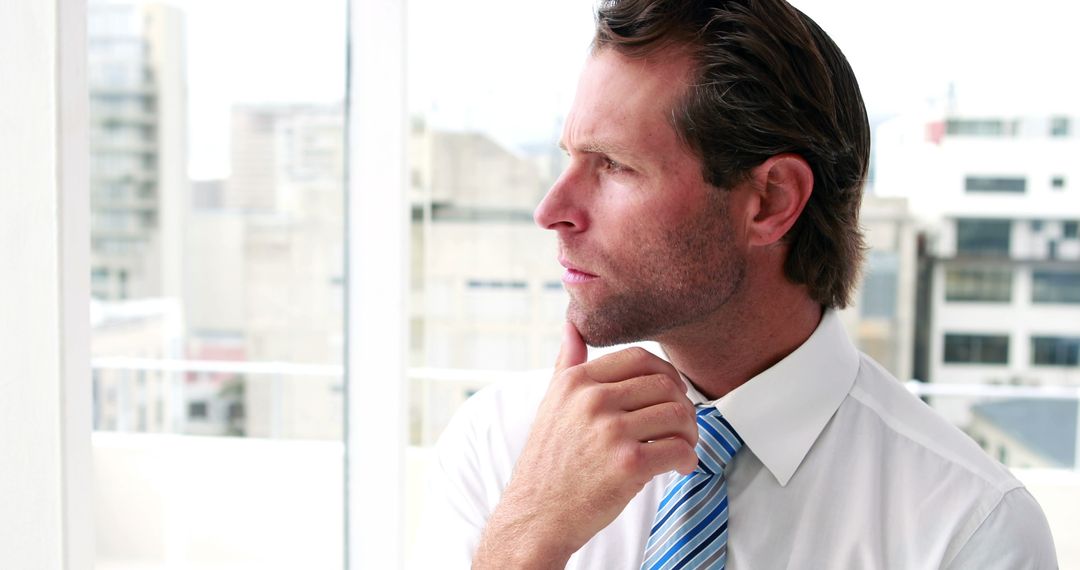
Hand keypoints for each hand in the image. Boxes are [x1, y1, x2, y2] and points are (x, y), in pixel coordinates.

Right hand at [473, 322, 697, 568]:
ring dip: (690, 433)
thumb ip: (567, 363)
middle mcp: (593, 400)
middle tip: (681, 426)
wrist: (536, 514)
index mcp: (577, 381)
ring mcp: (611, 431)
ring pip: (678, 415)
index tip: (670, 394)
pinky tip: (679, 467)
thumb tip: (572, 326)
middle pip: (665, 385)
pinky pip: (679, 450)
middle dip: (682, 406)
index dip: (665, 374)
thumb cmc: (549, 461)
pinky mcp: (628, 464)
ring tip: (682, 446)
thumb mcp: (551, 403)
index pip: (640, 358)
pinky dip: (688, 459)